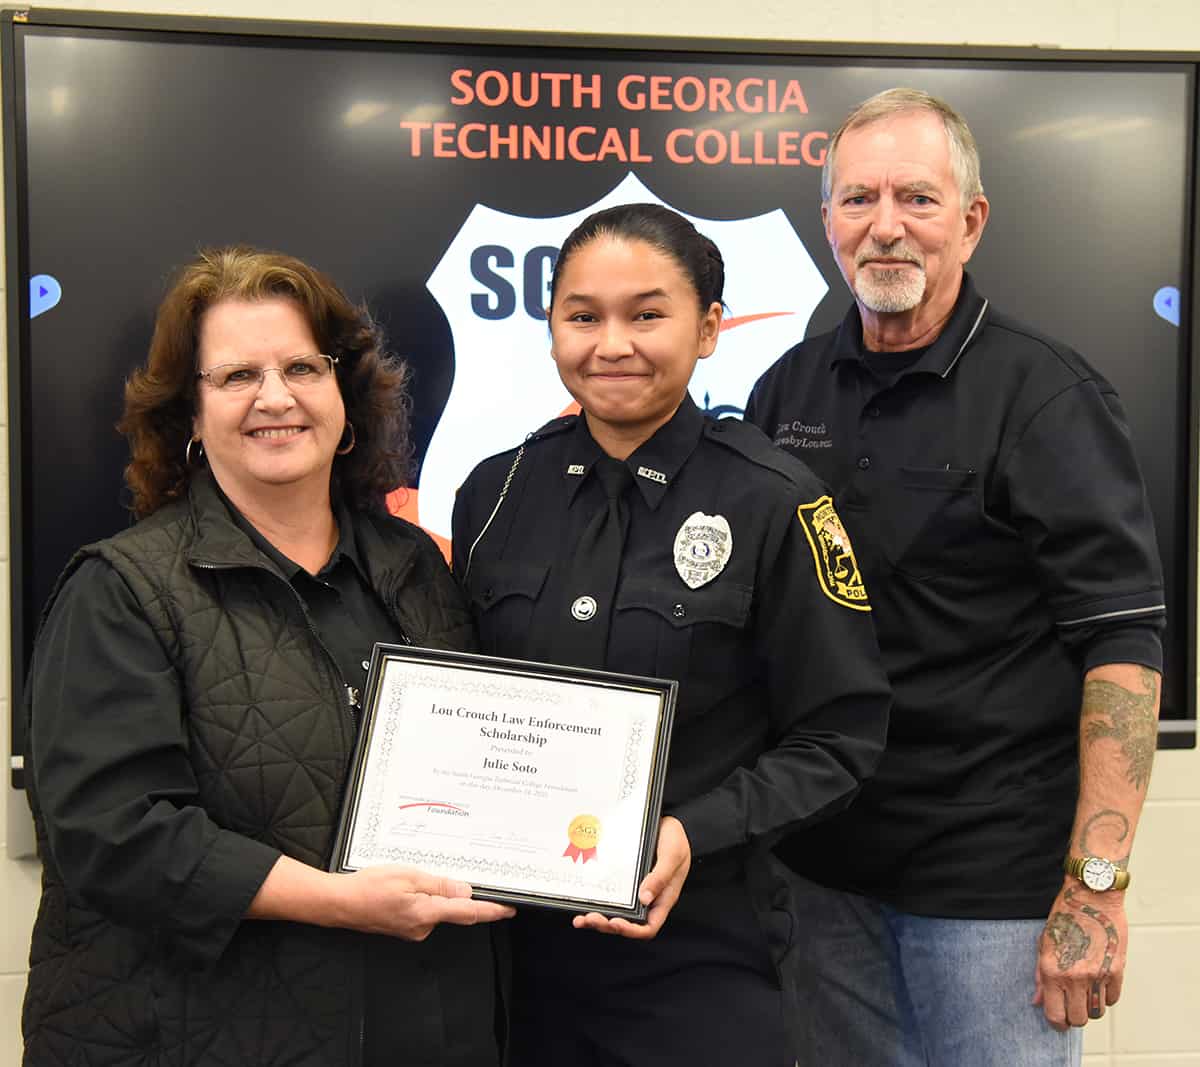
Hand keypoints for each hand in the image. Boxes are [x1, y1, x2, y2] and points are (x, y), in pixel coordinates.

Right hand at [335, 865, 515, 940]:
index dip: (492, 911)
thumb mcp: (408, 875)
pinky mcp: (405, 928)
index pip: (469, 913)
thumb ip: (439, 885)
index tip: (509, 909)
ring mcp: (413, 930)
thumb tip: (466, 892)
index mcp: (426, 913)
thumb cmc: (368, 887)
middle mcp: (423, 927)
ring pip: (437, 910)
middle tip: (456, 874)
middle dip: (458, 894)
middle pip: (454, 910)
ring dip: (436, 894)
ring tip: (413, 877)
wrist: (339, 904)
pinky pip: (424, 912)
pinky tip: (407, 888)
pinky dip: (424, 899)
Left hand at [572, 815, 690, 939]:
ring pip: (616, 912)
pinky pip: (610, 894)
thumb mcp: (672, 855)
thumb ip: (660, 876)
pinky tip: (583, 900)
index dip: (632, 930)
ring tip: (581, 918)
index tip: (616, 923)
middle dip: (607, 925)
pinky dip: (597, 900)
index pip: (648, 926)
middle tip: (590, 918)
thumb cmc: (675, 838)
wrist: (666, 820)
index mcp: (662, 898)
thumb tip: (644, 899)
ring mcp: (635, 889)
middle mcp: (647, 898)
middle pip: (627, 922)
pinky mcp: (625, 879)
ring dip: (598, 918)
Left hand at [1034, 881, 1126, 1028]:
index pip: (1055, 1014)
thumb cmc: (1064, 916)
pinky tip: (1099, 984)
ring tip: (1085, 993)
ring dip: (1091, 1007)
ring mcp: (1097, 975)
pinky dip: (1106, 997)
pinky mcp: (1117, 971)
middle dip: (1074, 1017)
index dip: (1057, 1023)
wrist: (1091, 897)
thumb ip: (1040, 976)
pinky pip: (1113, 999)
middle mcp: (1074, 977)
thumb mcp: (1044, 944)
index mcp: (1052, 970)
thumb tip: (1038, 1001)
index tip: (1059, 1021)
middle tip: (1072, 1007)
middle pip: (1078, 1019)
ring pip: (1097, 1012)